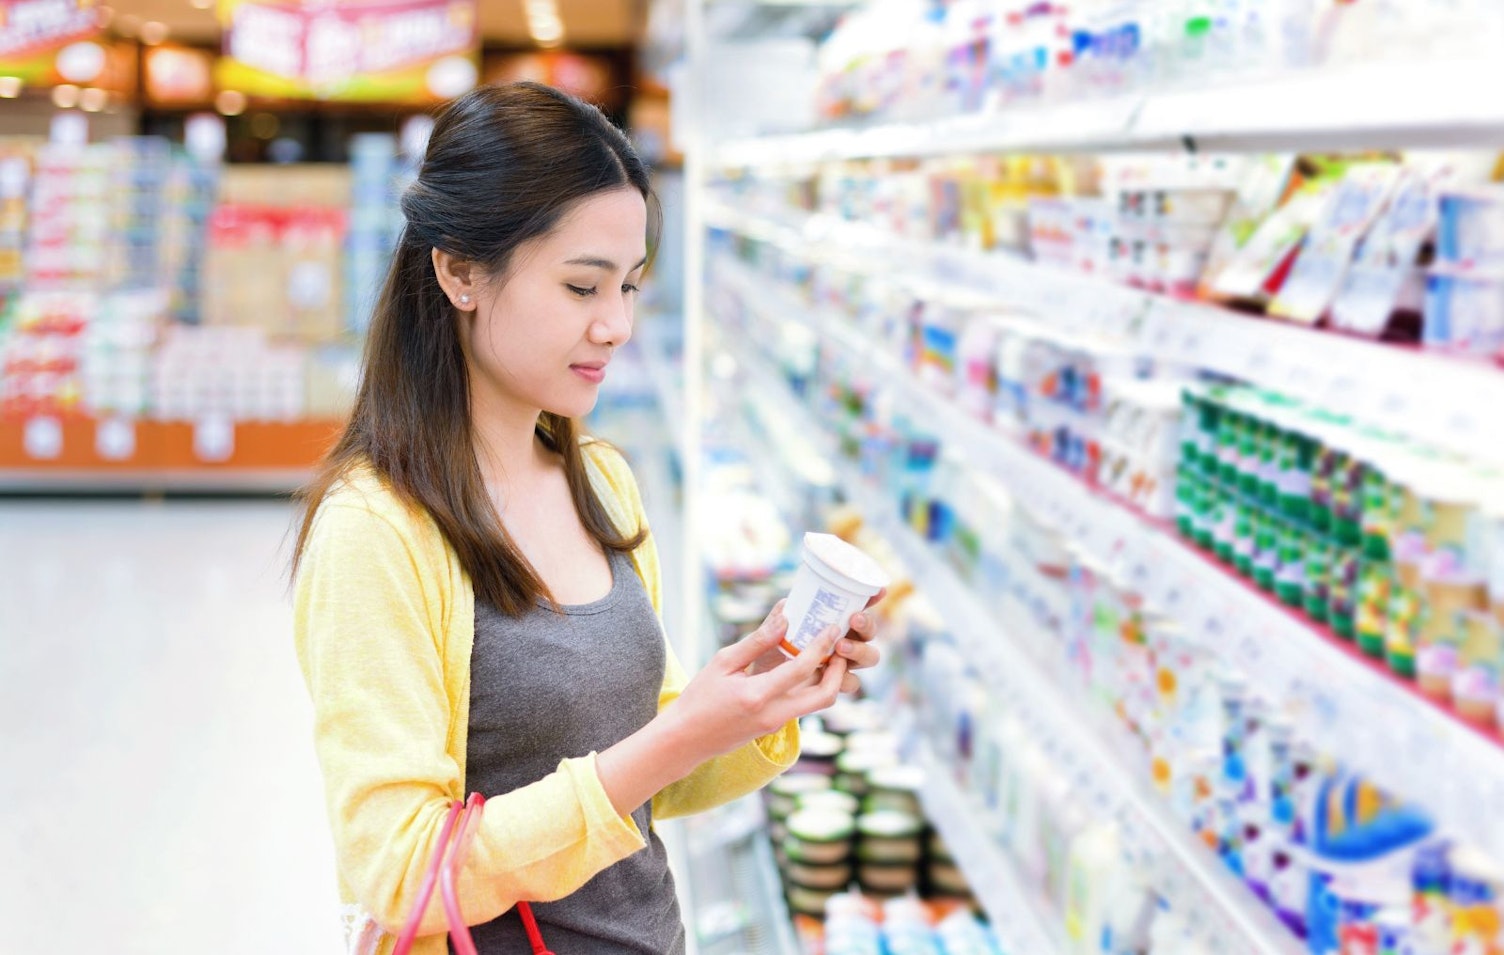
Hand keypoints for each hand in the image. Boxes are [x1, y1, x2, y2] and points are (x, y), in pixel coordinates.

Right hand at [664, 619, 847, 763]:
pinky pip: (803, 706)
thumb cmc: (700, 697)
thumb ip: (757, 642)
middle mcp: (774, 714)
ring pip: (818, 704)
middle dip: (839, 670)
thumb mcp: (723, 663)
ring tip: (828, 655)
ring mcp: (776, 725)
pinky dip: (812, 686)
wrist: (686, 739)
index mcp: (758, 695)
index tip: (831, 627)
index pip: (802, 668)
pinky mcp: (774, 727)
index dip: (821, 645)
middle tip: (840, 646)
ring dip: (829, 680)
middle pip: (825, 695)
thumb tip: (785, 618)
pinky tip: (805, 667)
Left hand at [748, 589, 885, 694]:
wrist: (757, 686)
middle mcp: (843, 640)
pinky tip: (832, 672)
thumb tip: (785, 610)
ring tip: (840, 647)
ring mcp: (843, 663)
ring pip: (869, 656)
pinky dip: (845, 677)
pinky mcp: (836, 685)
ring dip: (859, 649)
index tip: (878, 590)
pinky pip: (852, 682)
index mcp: (832, 621)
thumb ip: (772, 623)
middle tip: (853, 619)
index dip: (871, 597)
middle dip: (867, 624)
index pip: (857, 606)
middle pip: (869, 631)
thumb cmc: (766, 653)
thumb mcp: (765, 635)